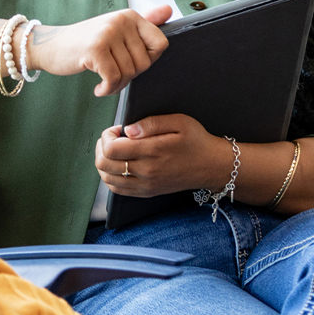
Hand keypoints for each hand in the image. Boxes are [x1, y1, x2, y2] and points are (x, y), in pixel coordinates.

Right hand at [25, 7, 170, 96]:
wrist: (50, 46)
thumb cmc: (85, 43)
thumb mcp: (116, 30)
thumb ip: (144, 22)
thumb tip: (169, 9)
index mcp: (130, 16)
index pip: (161, 44)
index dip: (148, 60)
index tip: (130, 62)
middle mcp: (121, 21)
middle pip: (145, 63)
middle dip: (130, 76)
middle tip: (111, 75)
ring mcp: (108, 33)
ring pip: (129, 73)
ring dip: (116, 86)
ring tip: (104, 82)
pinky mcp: (95, 49)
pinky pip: (114, 79)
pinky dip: (107, 90)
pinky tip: (98, 88)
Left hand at [95, 113, 231, 196]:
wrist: (211, 166)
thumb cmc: (196, 140)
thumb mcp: (179, 122)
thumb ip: (151, 122)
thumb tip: (128, 130)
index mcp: (153, 152)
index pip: (112, 149)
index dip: (107, 136)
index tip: (117, 129)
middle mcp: (146, 172)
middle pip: (104, 165)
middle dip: (102, 147)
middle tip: (112, 138)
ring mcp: (146, 185)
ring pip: (107, 179)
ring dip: (104, 162)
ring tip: (114, 150)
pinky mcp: (147, 193)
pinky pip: (117, 190)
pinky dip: (110, 177)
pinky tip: (118, 165)